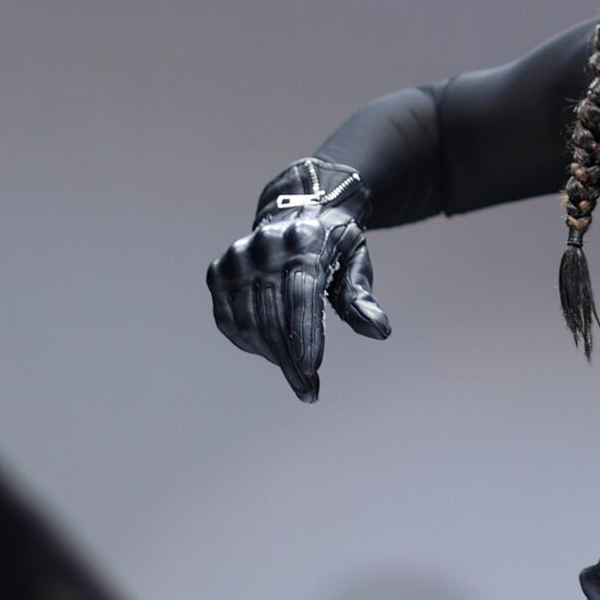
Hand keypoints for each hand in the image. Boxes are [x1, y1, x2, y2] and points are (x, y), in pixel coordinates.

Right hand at [205, 159, 391, 402]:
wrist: (296, 209)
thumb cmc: (333, 243)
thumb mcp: (356, 261)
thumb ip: (361, 297)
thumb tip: (379, 332)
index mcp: (305, 240)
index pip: (301, 294)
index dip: (305, 335)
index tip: (311, 371)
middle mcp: (265, 246)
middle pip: (275, 317)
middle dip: (292, 361)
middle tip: (310, 391)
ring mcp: (237, 259)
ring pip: (249, 325)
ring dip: (273, 358)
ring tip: (297, 374)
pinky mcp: (219, 272)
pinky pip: (229, 323)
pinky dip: (250, 345)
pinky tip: (273, 353)